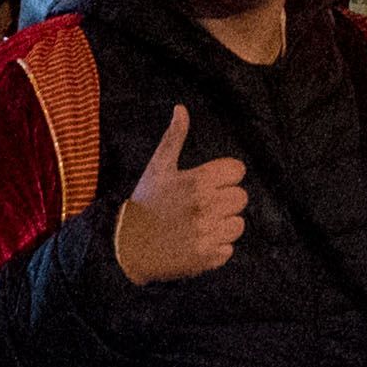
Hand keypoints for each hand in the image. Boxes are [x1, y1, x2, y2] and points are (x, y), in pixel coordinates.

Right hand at [113, 106, 247, 284]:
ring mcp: (207, 234)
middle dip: (224, 200)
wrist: (126, 247)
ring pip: (238, 224)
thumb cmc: (144, 204)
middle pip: (241, 197)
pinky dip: (216, 248)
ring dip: (222, 225)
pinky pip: (228, 249)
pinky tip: (196, 243)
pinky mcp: (206, 258)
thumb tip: (181, 108)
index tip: (206, 183)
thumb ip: (174, 137)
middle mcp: (206, 207)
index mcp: (198, 181)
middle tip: (200, 205)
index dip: (224, 176)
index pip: (238, 171)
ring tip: (198, 225)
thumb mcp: (158, 168)